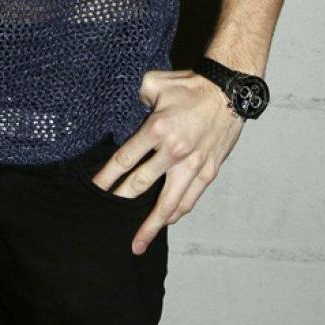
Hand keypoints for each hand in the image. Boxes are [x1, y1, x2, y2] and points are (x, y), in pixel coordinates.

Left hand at [91, 69, 245, 255]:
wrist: (228, 92)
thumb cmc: (190, 86)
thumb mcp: (156, 82)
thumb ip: (138, 95)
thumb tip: (129, 107)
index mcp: (157, 128)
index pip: (125, 159)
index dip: (108, 176)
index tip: (96, 189)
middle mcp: (174, 150)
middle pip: (141, 184)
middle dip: (121, 201)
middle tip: (106, 218)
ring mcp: (193, 164)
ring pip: (168, 202)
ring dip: (152, 224)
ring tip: (138, 242)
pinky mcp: (208, 171)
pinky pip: (190, 199)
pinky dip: (176, 213)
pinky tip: (166, 222)